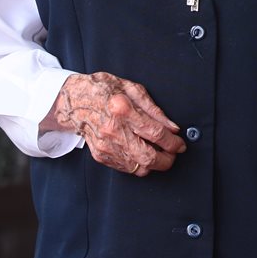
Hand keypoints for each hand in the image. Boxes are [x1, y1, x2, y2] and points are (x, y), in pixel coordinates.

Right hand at [43, 72, 185, 175]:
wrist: (75, 101)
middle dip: (167, 160)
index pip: (155, 133)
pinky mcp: (101, 155)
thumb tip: (172, 127)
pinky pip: (126, 168)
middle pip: (148, 157)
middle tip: (174, 153)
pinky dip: (139, 164)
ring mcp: (105, 146)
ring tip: (161, 154)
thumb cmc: (104, 90)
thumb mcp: (133, 89)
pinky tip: (144, 154)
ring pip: (138, 167)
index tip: (180, 144)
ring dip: (154, 164)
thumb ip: (154, 110)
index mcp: (122, 110)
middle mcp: (112, 131)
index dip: (172, 142)